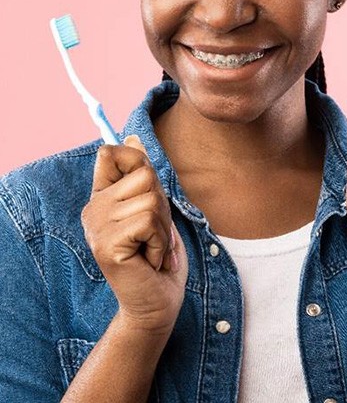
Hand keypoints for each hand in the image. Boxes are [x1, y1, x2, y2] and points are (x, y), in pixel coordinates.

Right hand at [81, 135, 187, 334]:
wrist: (156, 302)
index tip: (147, 194)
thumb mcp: (154, 207)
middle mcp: (93, 208)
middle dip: (163, 205)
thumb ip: (141, 175)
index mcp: (102, 196)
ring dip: (164, 228)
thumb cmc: (157, 254)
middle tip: (156, 234)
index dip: (138, 163)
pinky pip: (149, 221)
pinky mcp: (106, 244)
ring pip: (152, 199)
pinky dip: (161, 242)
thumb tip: (132, 135)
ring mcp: (96, 226)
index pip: (111, 152)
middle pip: (144, 174)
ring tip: (153, 248)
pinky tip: (150, 261)